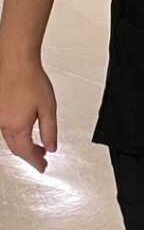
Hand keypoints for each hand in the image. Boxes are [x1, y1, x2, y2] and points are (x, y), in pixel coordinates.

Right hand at [0, 56, 56, 172]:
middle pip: (16, 148)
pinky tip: (25, 131)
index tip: (42, 167)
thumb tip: (52, 146)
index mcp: (17, 126)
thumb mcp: (48, 108)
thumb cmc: (31, 79)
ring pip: (10, 139)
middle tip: (42, 158)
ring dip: (23, 145)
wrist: (16, 62)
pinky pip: (6, 129)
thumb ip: (50, 130)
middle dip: (30, 155)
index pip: (27, 152)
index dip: (36, 162)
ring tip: (38, 145)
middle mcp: (4, 124)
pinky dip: (16, 135)